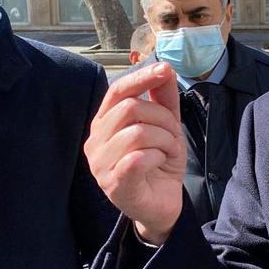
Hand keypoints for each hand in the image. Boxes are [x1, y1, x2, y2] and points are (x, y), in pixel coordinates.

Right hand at [85, 63, 185, 244]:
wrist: (163, 202)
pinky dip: (158, 156)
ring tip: (167, 153)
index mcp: (105, 122)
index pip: (117, 90)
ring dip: (164, 140)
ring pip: (137, 132)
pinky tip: (158, 164)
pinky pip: (138, 157)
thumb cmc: (159, 161)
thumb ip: (163, 97)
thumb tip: (164, 66)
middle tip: (172, 136)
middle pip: (131, 108)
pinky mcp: (112, 184)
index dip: (141, 76)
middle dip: (163, 119)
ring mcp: (99, 164)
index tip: (164, 69)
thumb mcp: (167, 124)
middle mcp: (95, 141)